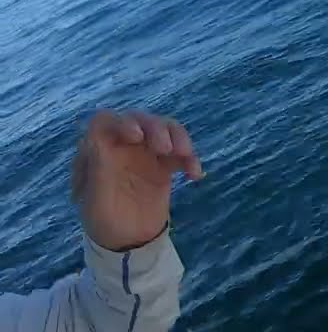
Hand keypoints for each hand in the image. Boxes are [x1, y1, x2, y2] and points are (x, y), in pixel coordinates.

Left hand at [70, 110, 203, 251]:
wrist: (129, 244)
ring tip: (185, 154)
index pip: (106, 122)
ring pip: (163, 129)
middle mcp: (120, 146)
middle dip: (155, 128)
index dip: (121, 123)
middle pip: (139, 121)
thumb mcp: (96, 200)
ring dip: (177, 136)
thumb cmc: (104, 222)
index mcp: (97, 150)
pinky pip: (180, 152)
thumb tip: (100, 135)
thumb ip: (99, 168)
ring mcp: (144, 153)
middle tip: (165, 148)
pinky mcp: (164, 164)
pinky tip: (195, 175)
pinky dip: (190, 159)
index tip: (137, 136)